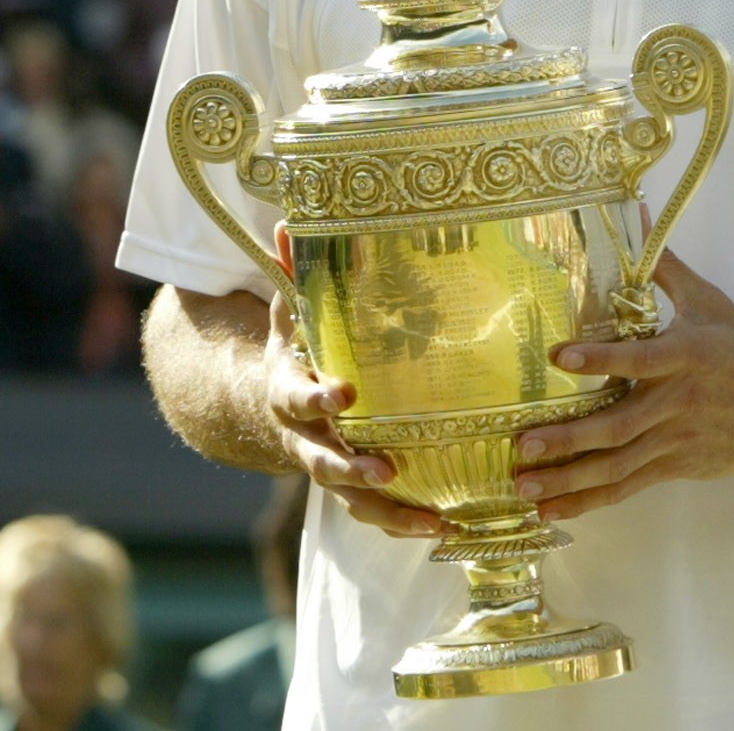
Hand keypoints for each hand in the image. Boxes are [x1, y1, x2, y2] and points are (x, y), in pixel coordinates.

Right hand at [262, 293, 443, 537]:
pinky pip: (373, 512)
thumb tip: (287, 219)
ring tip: (432, 519)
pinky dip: (404, 523)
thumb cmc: (296, 349)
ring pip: (351, 498)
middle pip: (321, 461)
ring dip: (388, 510)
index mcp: (288, 393)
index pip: (298, 399)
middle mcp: (304, 438)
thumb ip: (294, 272)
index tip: (344, 395)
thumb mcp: (289, 312)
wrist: (272, 404)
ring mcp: (326, 466)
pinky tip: (445, 529)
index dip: (318, 400)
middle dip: (351, 467)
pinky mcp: (350, 487)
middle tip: (385, 469)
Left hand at [513, 249, 733, 519]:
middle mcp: (679, 403)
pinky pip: (627, 488)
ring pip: (617, 466)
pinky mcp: (674, 466)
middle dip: (569, 439)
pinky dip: (589, 501)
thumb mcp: (710, 304)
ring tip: (525, 485)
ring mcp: (676, 441)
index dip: (601, 358)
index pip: (640, 358)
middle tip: (523, 443)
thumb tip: (637, 216)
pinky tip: (553, 509)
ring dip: (569, 479)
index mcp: (688, 356)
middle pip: (619, 426)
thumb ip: (666, 268)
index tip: (560, 355)